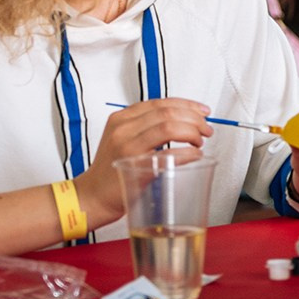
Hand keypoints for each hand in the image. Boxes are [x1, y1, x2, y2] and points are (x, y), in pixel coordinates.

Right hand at [77, 98, 215, 225]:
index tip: (202, 111)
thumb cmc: (110, 171)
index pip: (160, 103)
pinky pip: (168, 154)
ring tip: (199, 142)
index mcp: (121, 119)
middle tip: (206, 129)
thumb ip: (146, 127)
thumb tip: (182, 121)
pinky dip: (187, 153)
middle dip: (194, 119)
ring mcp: (128, 147)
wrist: (92, 196)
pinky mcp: (135, 167)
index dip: (187, 105)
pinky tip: (195, 155)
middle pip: (168, 112)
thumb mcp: (122, 139)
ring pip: (169, 127)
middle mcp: (123, 129)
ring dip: (192, 132)